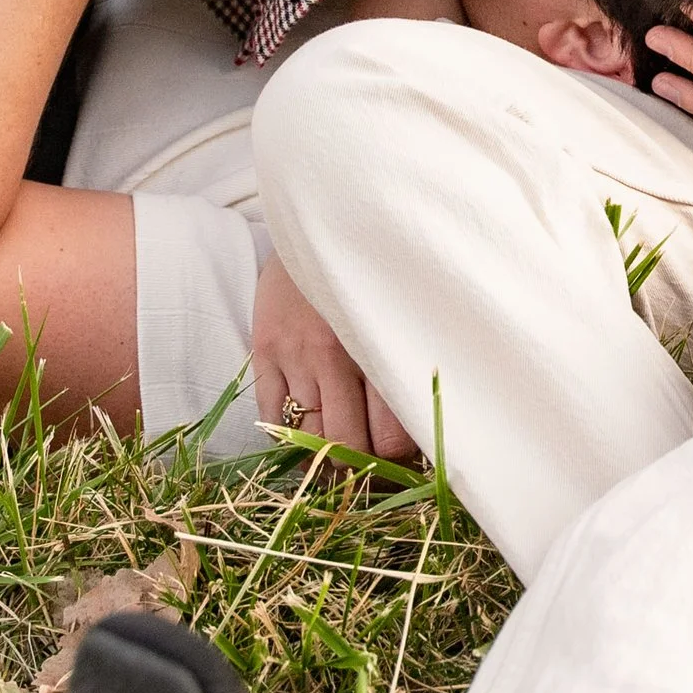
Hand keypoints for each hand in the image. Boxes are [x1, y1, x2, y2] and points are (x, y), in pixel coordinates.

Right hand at [250, 258, 419, 461]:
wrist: (319, 219)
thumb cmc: (375, 271)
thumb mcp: (403, 310)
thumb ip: (409, 360)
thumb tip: (428, 427)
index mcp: (381, 346)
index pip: (392, 437)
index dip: (398, 463)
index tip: (405, 466)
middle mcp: (336, 354)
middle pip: (348, 446)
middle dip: (361, 471)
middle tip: (371, 473)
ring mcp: (295, 354)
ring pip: (307, 438)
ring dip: (325, 460)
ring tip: (339, 464)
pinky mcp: (264, 350)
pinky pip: (270, 416)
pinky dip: (285, 439)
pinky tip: (303, 440)